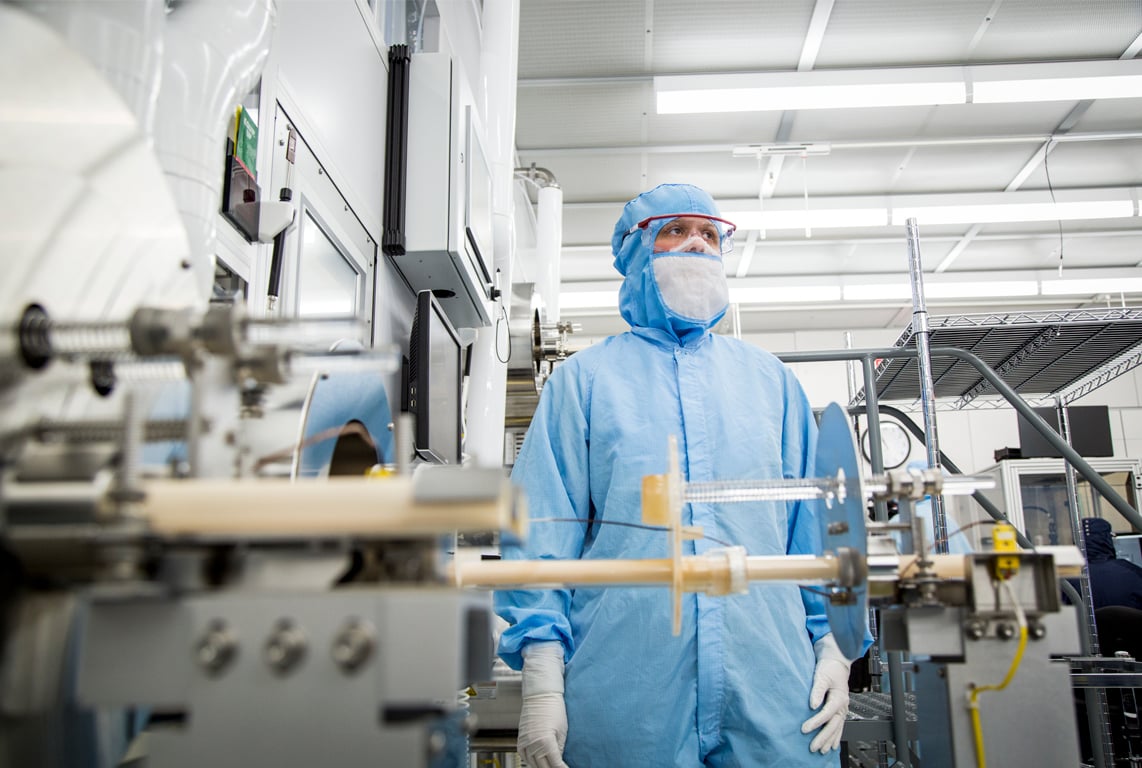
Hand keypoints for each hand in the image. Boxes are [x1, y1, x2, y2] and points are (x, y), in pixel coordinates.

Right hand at [518, 642, 568, 767]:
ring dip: (542, 767)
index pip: (556, 765)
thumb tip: (559, 760)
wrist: (540, 693)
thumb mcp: (563, 730)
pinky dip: (531, 761)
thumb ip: (560, 748)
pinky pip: (524, 756)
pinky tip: (537, 762)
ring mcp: (525, 742)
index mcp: (545, 742)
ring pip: (533, 764)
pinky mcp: (521, 739)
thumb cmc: (553, 707)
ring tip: (550, 766)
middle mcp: (533, 744)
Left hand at [800, 633, 851, 753]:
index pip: (827, 713)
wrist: (836, 662)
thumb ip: (817, 691)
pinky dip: (836, 736)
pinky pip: (839, 726)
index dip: (816, 722)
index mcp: (839, 697)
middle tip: (813, 747)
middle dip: (823, 737)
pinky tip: (832, 745)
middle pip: (833, 725)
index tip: (804, 729)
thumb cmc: (829, 667)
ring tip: (822, 750)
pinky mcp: (839, 709)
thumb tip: (812, 705)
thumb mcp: (821, 676)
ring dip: (830, 740)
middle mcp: (843, 705)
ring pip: (837, 728)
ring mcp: (842, 708)